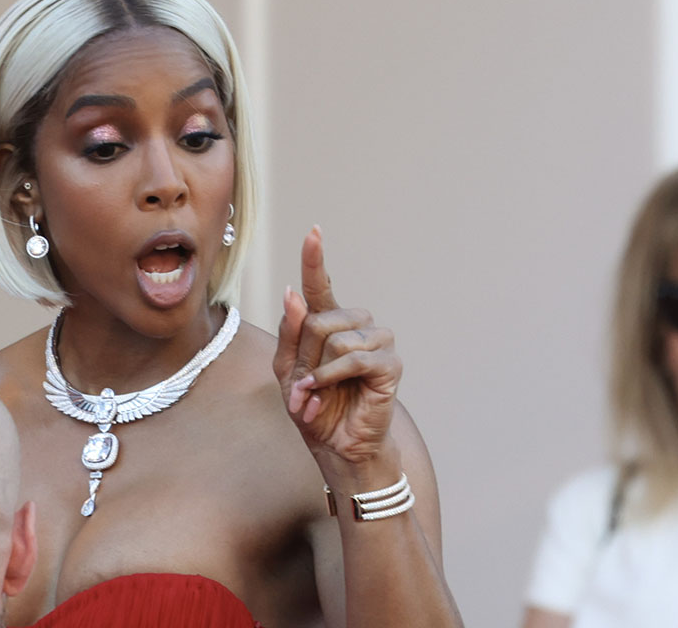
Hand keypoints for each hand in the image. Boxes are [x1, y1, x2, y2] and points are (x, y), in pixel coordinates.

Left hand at [273, 226, 402, 464]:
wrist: (336, 446)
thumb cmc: (315, 408)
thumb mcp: (288, 372)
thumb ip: (290, 333)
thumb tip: (293, 292)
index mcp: (329, 325)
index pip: (320, 287)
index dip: (315, 259)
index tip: (314, 231)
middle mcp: (356, 327)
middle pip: (319, 320)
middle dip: (305, 356)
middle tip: (306, 385)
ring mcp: (376, 343)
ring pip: (336, 337)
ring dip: (317, 371)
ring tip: (316, 393)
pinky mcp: (390, 364)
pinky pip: (353, 357)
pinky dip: (332, 376)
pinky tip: (325, 392)